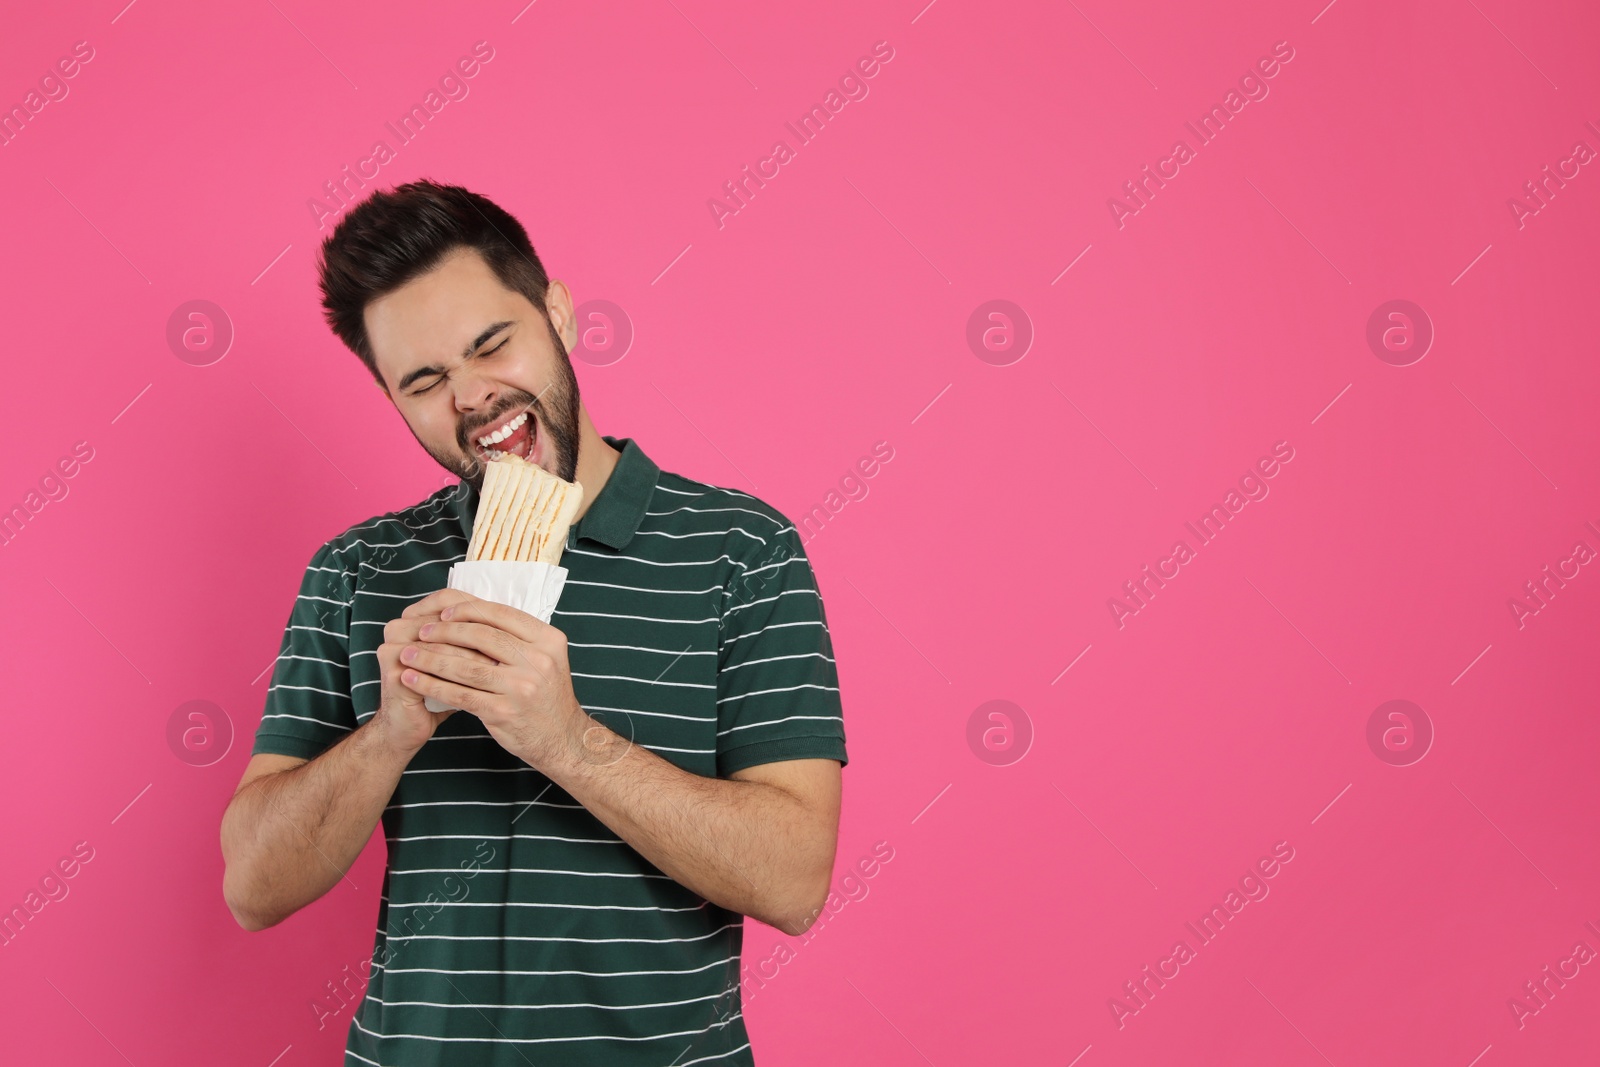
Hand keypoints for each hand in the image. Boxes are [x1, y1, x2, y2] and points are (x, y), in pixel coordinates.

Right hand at [371, 611, 498, 755]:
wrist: (407, 727)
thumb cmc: (439, 690)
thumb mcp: (456, 659)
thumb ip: (471, 636)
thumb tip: (512, 623)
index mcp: (411, 617)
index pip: (449, 601)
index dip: (481, 613)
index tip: (512, 626)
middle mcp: (397, 627)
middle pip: (447, 622)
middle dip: (482, 635)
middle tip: (513, 645)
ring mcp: (392, 649)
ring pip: (443, 646)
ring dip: (475, 655)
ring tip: (502, 664)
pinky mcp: (394, 673)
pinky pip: (434, 671)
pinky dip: (460, 675)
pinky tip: (482, 683)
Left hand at [397, 590, 589, 770]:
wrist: (562, 739)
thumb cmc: (547, 696)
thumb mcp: (545, 658)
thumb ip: (517, 638)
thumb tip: (473, 615)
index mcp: (548, 640)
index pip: (501, 614)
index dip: (467, 610)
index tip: (443, 613)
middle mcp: (538, 661)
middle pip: (481, 637)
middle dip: (444, 632)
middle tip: (421, 631)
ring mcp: (521, 687)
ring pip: (465, 666)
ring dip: (430, 659)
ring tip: (408, 654)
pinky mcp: (503, 712)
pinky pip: (459, 694)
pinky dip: (431, 685)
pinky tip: (413, 680)